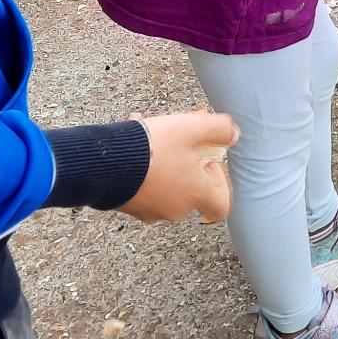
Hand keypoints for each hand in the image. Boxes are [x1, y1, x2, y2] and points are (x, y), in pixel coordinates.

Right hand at [121, 111, 238, 223]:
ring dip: (163, 162)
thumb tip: (233, 135)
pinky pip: (144, 186)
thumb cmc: (151, 148)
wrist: (104, 164)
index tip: (208, 162)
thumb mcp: (191, 127)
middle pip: (191, 191)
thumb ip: (219, 129)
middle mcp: (176, 209)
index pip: (222, 206)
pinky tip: (131, 143)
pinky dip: (143, 168)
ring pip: (166, 185)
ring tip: (149, 134)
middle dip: (187, 163)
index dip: (220, 184)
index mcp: (196, 194)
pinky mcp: (129, 206)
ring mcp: (150, 211)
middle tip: (177, 141)